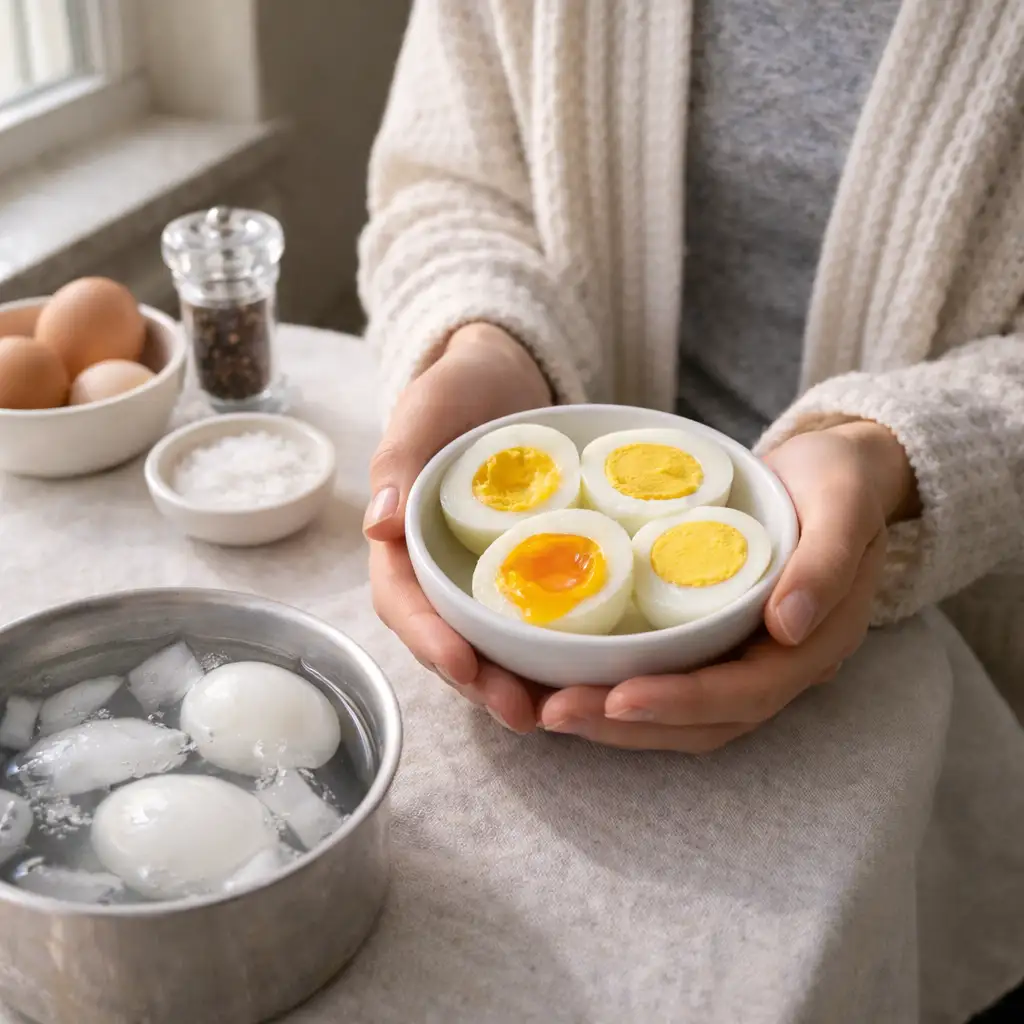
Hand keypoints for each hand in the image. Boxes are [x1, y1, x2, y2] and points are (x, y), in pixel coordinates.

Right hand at [365, 322, 551, 732]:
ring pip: (489, 642)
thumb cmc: (457, 387)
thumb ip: (399, 458)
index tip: (463, 665)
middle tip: (523, 713)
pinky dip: (550, 651)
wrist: (505, 374)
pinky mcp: (524, 571)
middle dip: (480, 682)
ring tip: (558, 713)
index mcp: (403, 540)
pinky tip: (584, 674)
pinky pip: (532, 619)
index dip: (428, 639)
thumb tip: (378, 525)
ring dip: (516, 682)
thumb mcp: (425, 409)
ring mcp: (481, 574)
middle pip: (448, 639)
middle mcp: (440, 568)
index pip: (404, 602)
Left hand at [537, 420, 919, 750]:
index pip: (746, 692)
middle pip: (704, 721)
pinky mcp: (716, 641)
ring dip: (615, 721)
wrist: (836, 473)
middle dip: (627, 725)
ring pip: (681, 715)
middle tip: (556, 712)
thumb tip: (787, 628)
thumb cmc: (842, 482)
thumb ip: (827, 563)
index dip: (683, 703)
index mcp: (815, 644)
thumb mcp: (845, 505)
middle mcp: (779, 665)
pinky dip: (619, 690)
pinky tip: (568, 679)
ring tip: (548, 708)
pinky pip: (669, 680)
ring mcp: (746, 658)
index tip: (620, 699)